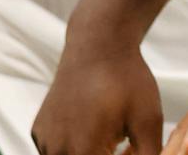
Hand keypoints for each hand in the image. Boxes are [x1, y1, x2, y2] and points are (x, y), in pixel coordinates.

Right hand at [32, 38, 163, 154]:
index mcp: (82, 151)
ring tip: (111, 136)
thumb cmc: (126, 79)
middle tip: (121, 142)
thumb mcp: (149, 120)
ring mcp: (44, 141)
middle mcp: (56, 151)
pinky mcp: (39, 131)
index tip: (128, 148)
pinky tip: (93, 128)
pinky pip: (57, 152)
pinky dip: (74, 149)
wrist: (98, 44)